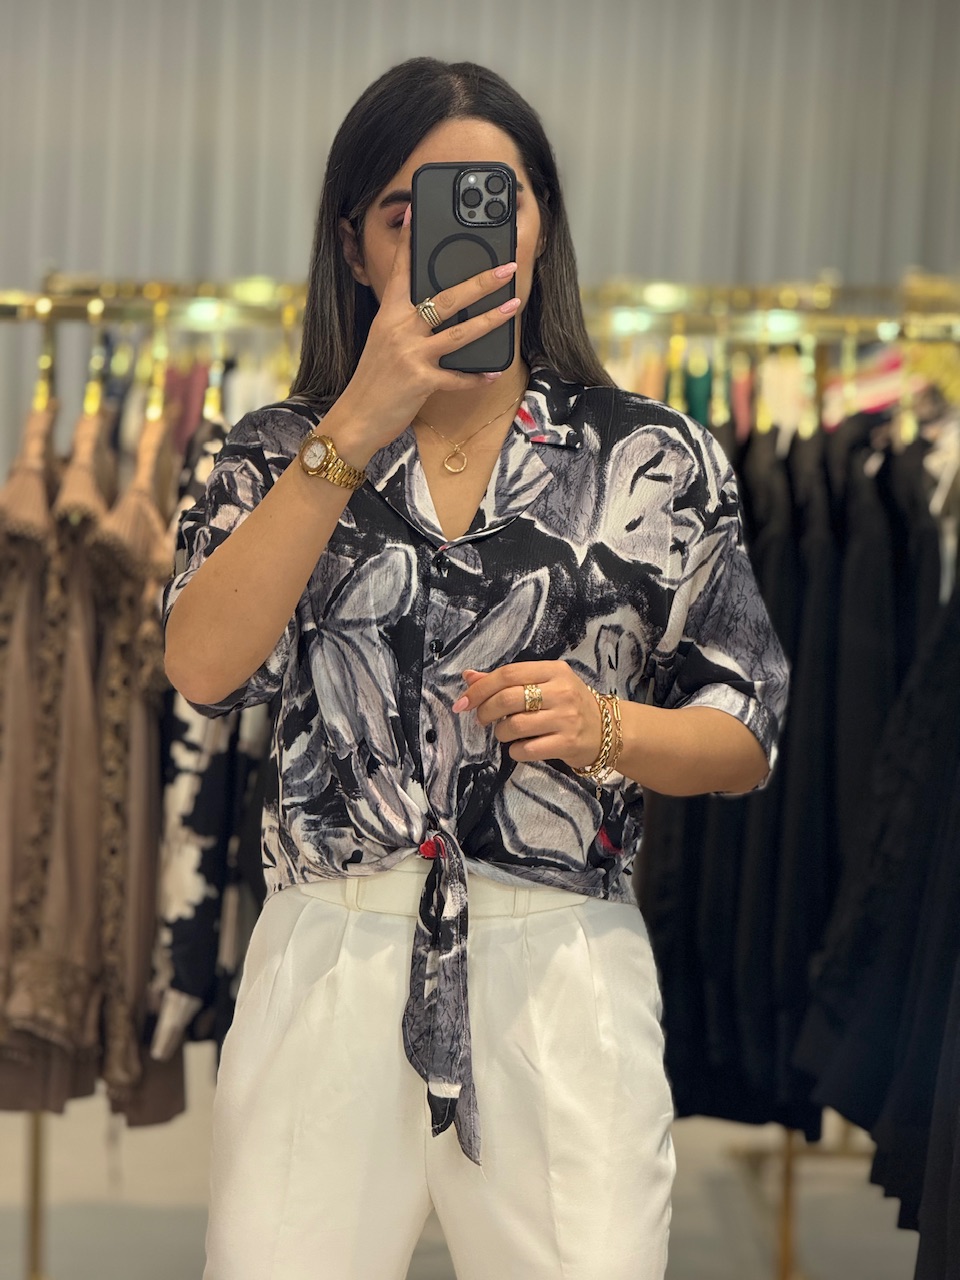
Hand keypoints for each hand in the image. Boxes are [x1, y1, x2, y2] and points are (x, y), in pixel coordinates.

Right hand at [331, 206, 520, 461]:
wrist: (356, 418)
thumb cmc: (373, 380)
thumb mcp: (383, 342)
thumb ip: (406, 323)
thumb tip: (437, 310)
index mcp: (388, 315)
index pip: (401, 271)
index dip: (408, 241)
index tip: (415, 212)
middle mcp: (399, 330)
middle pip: (444, 298)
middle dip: (479, 281)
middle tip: (505, 268)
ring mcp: (410, 355)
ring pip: (458, 333)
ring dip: (489, 320)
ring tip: (513, 306)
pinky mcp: (420, 382)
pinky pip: (456, 377)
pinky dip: (476, 376)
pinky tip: (493, 371)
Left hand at [452, 662, 601, 767]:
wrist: (609, 730)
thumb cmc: (569, 704)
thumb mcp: (544, 683)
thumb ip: (506, 680)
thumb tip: (468, 676)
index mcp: (554, 671)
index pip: (509, 674)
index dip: (481, 688)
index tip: (463, 701)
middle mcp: (562, 692)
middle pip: (508, 699)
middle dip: (485, 711)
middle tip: (481, 719)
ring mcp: (566, 719)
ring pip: (514, 726)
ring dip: (499, 733)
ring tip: (503, 733)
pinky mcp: (567, 744)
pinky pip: (526, 749)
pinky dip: (514, 750)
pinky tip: (518, 747)